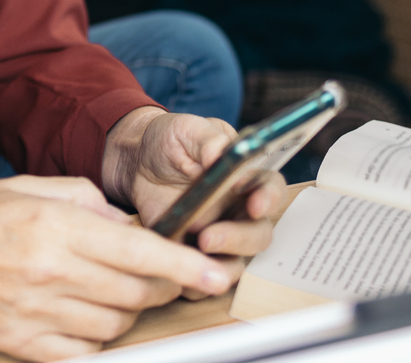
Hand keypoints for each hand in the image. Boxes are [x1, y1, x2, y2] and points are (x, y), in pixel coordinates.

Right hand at [0, 176, 234, 359]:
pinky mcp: (22, 346)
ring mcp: (36, 315)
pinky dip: (95, 340)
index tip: (215, 274)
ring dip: (125, 311)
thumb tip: (129, 225)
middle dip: (160, 286)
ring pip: (115, 326)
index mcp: (55, 227)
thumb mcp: (30, 187)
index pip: (140, 254)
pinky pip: (83, 355)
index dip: (186, 267)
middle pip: (136, 295)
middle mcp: (51, 273)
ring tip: (105, 289)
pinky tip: (85, 318)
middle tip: (157, 274)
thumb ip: (88, 201)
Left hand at [103, 108, 283, 291]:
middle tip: (209, 237)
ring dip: (220, 266)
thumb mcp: (187, 130)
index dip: (269, 199)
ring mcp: (221, 235)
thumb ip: (208, 140)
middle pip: (259, 235)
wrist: (139, 161)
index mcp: (247, 177)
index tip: (255, 204)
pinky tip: (176, 266)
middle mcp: (240, 210)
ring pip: (236, 263)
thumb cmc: (171, 141)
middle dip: (239, 240)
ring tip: (192, 252)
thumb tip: (222, 155)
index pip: (272, 190)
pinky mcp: (196, 254)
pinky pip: (204, 279)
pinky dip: (194, 281)